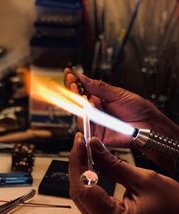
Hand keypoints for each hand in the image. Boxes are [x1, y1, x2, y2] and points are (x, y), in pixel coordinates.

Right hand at [63, 68, 178, 147]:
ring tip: (82, 95)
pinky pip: (85, 130)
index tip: (69, 74)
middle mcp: (94, 111)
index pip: (81, 89)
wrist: (148, 125)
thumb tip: (83, 77)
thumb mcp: (117, 93)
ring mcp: (94, 123)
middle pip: (76, 102)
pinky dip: (83, 122)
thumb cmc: (137, 109)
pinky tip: (85, 113)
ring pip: (78, 115)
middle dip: (72, 90)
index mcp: (98, 98)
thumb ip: (99, 87)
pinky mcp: (97, 135)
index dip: (73, 82)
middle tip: (71, 82)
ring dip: (78, 105)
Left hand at [69, 133, 178, 213]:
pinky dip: (89, 183)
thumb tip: (94, 147)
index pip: (83, 188)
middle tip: (80, 143)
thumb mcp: (146, 180)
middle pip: (79, 193)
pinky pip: (91, 201)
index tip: (78, 142)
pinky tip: (89, 167)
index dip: (77, 162)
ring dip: (82, 173)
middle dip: (78, 165)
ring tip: (84, 152)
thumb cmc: (178, 212)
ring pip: (82, 197)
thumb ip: (114, 164)